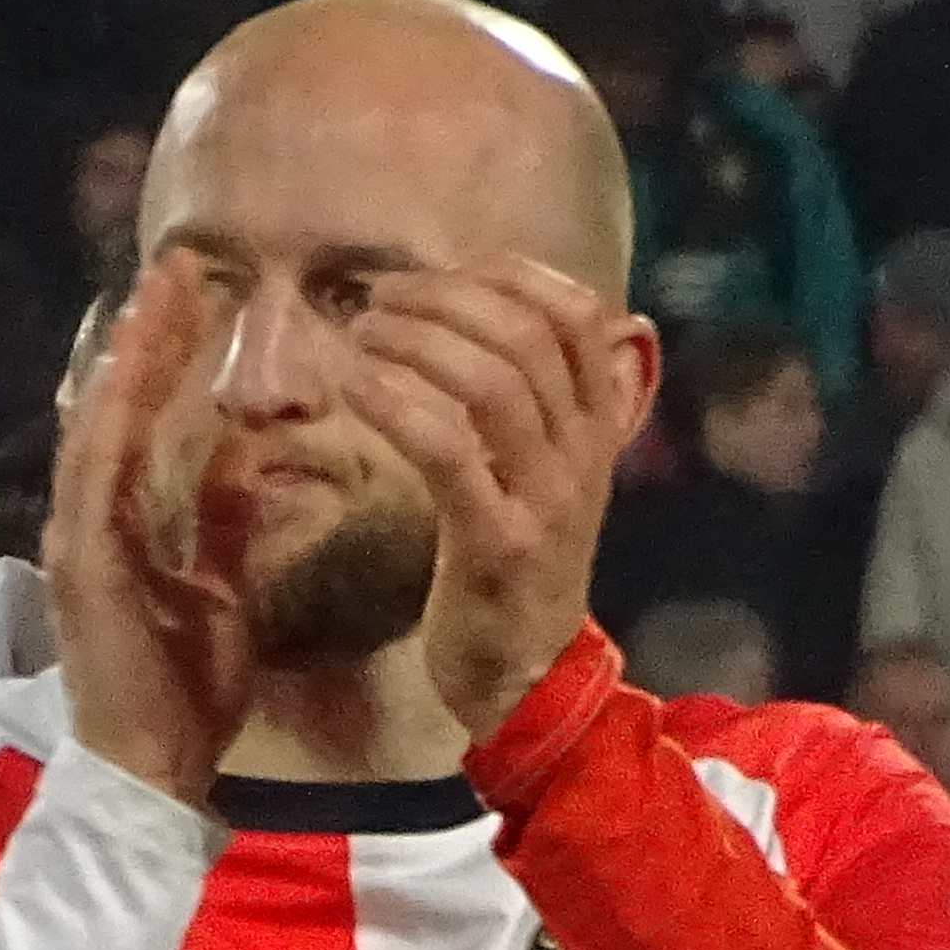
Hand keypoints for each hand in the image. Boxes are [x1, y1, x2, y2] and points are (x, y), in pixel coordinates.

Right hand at [44, 263, 258, 803]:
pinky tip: (129, 372)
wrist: (153, 771)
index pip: (146, 419)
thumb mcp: (226, 588)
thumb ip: (229, 519)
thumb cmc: (187, 693)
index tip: (200, 293)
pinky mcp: (81, 566)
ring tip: (156, 294)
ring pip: (99, 426)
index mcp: (127, 523)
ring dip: (126, 359)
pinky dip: (112, 422)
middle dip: (144, 334)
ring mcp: (78, 539)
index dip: (169, 355)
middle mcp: (91, 519)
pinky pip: (96, 478)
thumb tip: (250, 450)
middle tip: (178, 262)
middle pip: (115, 406)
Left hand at [343, 259, 652, 745]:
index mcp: (596, 429)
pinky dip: (396, 405)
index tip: (445, 268)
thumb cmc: (515, 572)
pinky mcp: (500, 541)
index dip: (510, 276)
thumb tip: (487, 323)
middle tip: (379, 294)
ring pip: (494, 382)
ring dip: (418, 339)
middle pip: (527, 336)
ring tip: (362, 329)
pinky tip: (353, 386)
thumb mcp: (540, 479)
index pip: (577, 316)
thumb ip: (530, 409)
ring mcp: (547, 497)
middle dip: (448, 297)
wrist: (527, 681)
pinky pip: (449, 450)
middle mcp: (583, 453)